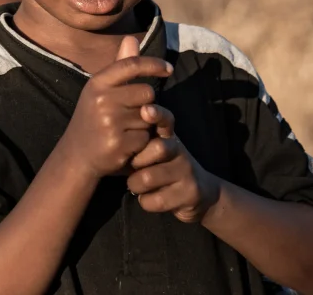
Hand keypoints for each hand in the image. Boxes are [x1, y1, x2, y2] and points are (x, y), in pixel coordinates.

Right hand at [66, 36, 173, 179]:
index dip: (153, 63)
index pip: (131, 64)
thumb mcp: (101, 89)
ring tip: (127, 128)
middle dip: (147, 102)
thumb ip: (120, 65)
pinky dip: (142, 141)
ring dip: (145, 123)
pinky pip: (146, 137)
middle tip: (133, 112)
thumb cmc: (93, 116)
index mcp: (98, 82)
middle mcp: (102, 99)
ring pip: (149, 116)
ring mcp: (110, 122)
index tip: (169, 68)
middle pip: (147, 92)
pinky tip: (127, 144)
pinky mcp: (119, 144)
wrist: (78, 154)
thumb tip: (131, 38)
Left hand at [126, 105, 219, 222]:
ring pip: (149, 177)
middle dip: (137, 161)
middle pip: (157, 148)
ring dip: (136, 184)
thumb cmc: (164, 166)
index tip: (145, 110)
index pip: (165, 120)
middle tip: (132, 167)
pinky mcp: (189, 194)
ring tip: (136, 184)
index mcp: (168, 136)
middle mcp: (179, 151)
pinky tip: (148, 198)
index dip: (157, 114)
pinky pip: (155, 200)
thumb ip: (139, 137)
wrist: (199, 193)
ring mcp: (187, 172)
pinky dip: (145, 201)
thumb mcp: (154, 148)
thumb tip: (113, 124)